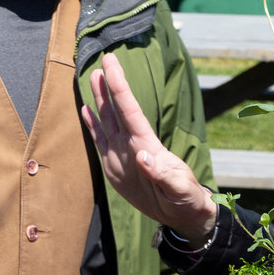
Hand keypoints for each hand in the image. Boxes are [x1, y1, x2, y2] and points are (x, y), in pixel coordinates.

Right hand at [81, 54, 217, 242]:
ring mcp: (122, 154)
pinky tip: (86, 110)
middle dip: (110, 85)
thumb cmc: (186, 199)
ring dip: (100, 99)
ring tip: (93, 77)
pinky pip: (100, 141)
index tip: (112, 64)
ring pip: (108, 120)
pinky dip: (92, 125)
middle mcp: (133, 144)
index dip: (120, 87)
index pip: (130, 110)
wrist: (182, 215)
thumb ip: (163, 173)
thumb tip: (144, 155)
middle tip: (105, 59)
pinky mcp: (114, 166)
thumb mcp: (180, 189)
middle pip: (118, 109)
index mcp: (148, 145)